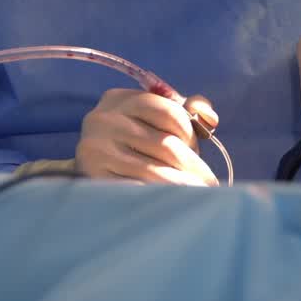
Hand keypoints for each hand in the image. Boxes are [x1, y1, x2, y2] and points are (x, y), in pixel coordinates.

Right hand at [75, 90, 218, 185]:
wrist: (90, 163)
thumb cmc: (130, 137)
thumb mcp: (152, 114)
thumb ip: (185, 109)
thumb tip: (210, 118)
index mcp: (120, 99)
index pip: (169, 112)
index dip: (190, 133)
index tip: (198, 150)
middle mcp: (103, 120)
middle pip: (163, 143)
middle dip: (191, 164)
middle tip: (209, 182)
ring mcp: (96, 150)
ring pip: (152, 170)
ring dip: (181, 185)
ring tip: (199, 194)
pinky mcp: (93, 177)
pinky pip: (135, 188)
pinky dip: (157, 196)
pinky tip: (172, 202)